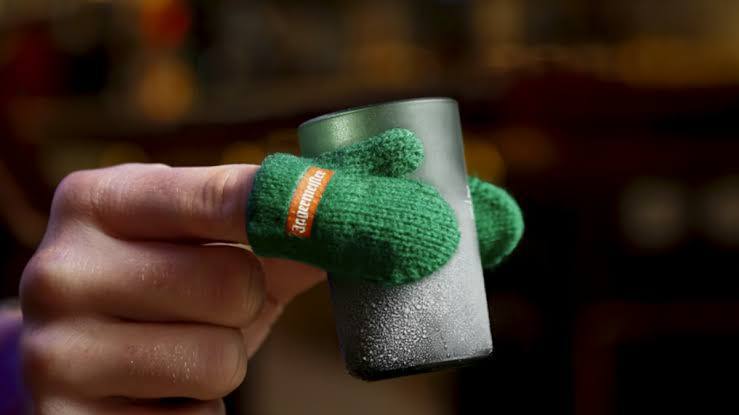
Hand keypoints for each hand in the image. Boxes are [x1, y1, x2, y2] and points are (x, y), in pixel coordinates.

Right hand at [20, 163, 324, 413]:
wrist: (81, 358)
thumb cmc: (160, 288)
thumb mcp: (203, 245)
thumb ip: (268, 229)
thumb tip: (349, 216)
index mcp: (95, 201)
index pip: (223, 197)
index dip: (291, 213)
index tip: (336, 221)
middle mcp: (61, 270)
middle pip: (233, 283)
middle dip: (243, 303)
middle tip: (204, 307)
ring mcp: (55, 352)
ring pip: (221, 360)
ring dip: (221, 361)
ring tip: (175, 351)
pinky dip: (197, 409)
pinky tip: (157, 392)